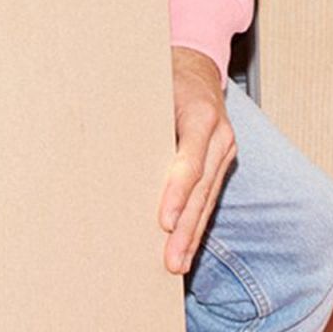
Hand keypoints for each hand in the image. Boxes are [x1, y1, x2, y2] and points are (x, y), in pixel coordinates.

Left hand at [159, 46, 236, 274]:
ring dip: (193, 235)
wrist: (197, 66)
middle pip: (202, 188)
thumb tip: (108, 155)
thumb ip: (139, 120)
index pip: (191, 161)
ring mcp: (224, 150)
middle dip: (186, 228)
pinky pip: (209, 196)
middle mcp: (219, 135)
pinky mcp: (221, 162)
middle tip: (171, 261)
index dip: (178, 193)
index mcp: (202, 114)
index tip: (165, 223)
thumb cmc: (167, 77)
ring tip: (177, 265)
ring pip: (208, 198)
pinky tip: (187, 248)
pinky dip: (197, 223)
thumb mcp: (152, 88)